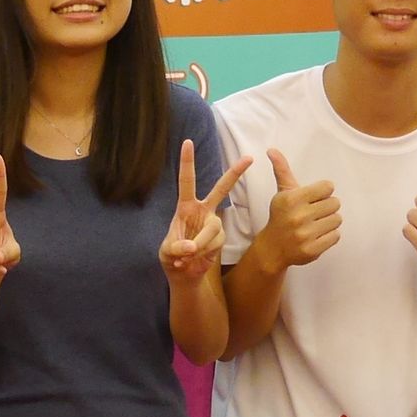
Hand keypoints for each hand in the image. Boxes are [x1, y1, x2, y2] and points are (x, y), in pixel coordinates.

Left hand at [158, 139, 249, 282]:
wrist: (183, 275)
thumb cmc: (172, 257)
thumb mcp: (167, 252)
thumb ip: (176, 247)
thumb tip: (191, 246)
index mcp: (185, 206)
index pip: (187, 180)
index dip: (187, 161)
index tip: (187, 142)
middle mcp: (203, 211)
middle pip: (221, 189)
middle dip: (235, 173)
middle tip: (249, 157)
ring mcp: (214, 224)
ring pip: (212, 230)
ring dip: (198, 245)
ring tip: (185, 256)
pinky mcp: (221, 238)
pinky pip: (215, 243)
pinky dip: (203, 253)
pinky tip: (194, 260)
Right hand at [250, 147, 341, 271]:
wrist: (272, 248)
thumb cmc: (281, 216)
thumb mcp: (282, 193)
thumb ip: (282, 170)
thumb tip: (272, 150)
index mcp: (292, 199)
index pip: (328, 187)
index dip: (323, 192)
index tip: (313, 199)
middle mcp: (298, 216)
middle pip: (335, 203)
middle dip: (327, 207)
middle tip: (315, 213)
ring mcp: (305, 235)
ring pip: (337, 220)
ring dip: (329, 222)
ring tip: (316, 225)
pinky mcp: (312, 250)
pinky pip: (336, 236)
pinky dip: (329, 236)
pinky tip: (317, 236)